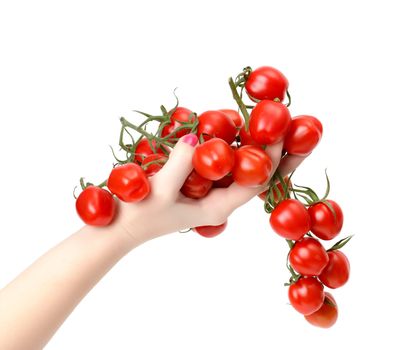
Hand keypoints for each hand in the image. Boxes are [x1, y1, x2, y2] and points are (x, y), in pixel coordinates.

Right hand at [111, 135, 307, 249]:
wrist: (119, 229)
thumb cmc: (139, 216)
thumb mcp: (160, 191)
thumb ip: (180, 164)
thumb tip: (195, 136)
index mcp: (219, 208)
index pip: (256, 182)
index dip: (272, 158)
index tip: (282, 132)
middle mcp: (219, 201)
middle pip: (254, 174)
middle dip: (274, 152)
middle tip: (291, 127)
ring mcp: (208, 191)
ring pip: (237, 166)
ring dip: (251, 145)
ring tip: (267, 122)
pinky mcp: (195, 183)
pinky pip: (217, 162)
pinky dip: (226, 145)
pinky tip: (230, 128)